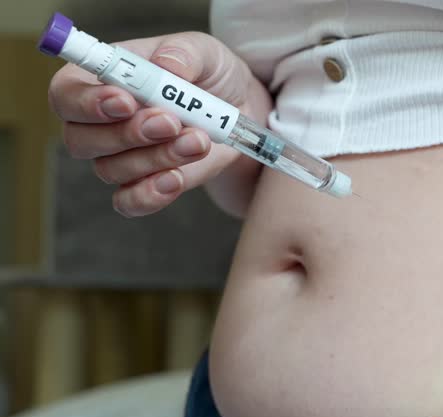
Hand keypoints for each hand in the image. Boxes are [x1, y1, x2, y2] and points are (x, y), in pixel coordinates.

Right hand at [48, 32, 271, 216]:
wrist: (240, 112)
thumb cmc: (210, 75)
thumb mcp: (204, 52)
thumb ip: (183, 54)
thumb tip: (166, 65)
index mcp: (100, 79)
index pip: (66, 94)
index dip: (87, 103)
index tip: (125, 102)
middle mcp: (99, 122)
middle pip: (81, 140)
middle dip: (126, 133)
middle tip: (170, 122)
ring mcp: (119, 157)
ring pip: (112, 170)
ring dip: (156, 157)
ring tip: (199, 140)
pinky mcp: (144, 185)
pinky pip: (129, 202)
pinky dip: (149, 195)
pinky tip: (176, 180)